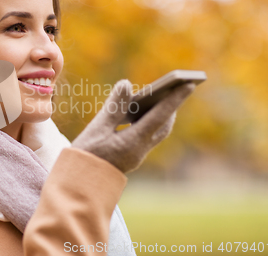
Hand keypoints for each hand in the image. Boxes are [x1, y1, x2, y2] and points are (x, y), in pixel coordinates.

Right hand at [71, 79, 195, 172]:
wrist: (78, 183)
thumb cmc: (85, 155)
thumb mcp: (97, 127)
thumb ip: (114, 105)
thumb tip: (126, 83)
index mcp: (133, 142)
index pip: (159, 116)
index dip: (174, 99)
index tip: (189, 84)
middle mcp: (140, 151)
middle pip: (163, 126)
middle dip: (171, 107)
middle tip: (178, 88)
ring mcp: (136, 156)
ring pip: (156, 133)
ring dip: (161, 116)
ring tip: (161, 99)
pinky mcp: (130, 158)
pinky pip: (147, 138)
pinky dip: (149, 123)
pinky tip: (141, 115)